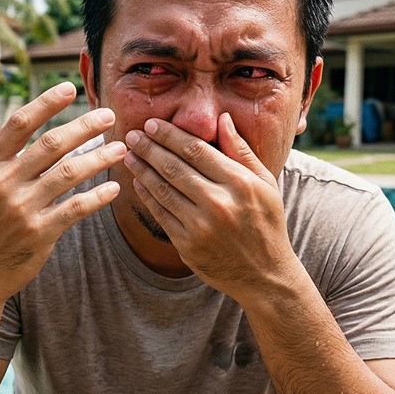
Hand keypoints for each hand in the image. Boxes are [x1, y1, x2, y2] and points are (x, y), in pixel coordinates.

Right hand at [0, 83, 126, 303]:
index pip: (20, 124)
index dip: (46, 103)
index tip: (69, 88)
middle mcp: (3, 182)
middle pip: (51, 144)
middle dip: (85, 127)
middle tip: (110, 116)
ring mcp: (22, 208)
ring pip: (69, 174)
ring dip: (99, 158)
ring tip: (120, 149)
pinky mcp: (39, 233)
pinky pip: (75, 209)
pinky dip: (97, 197)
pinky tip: (114, 188)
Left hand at [123, 113, 297, 299]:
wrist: (264, 274)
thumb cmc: (266, 223)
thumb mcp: (265, 183)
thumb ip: (241, 151)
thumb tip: (222, 119)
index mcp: (239, 183)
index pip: (196, 150)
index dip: (170, 135)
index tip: (152, 124)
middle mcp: (219, 203)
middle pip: (174, 167)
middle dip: (149, 148)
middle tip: (132, 135)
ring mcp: (201, 226)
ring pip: (163, 190)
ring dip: (142, 170)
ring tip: (129, 155)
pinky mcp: (187, 245)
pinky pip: (161, 214)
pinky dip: (147, 196)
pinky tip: (137, 182)